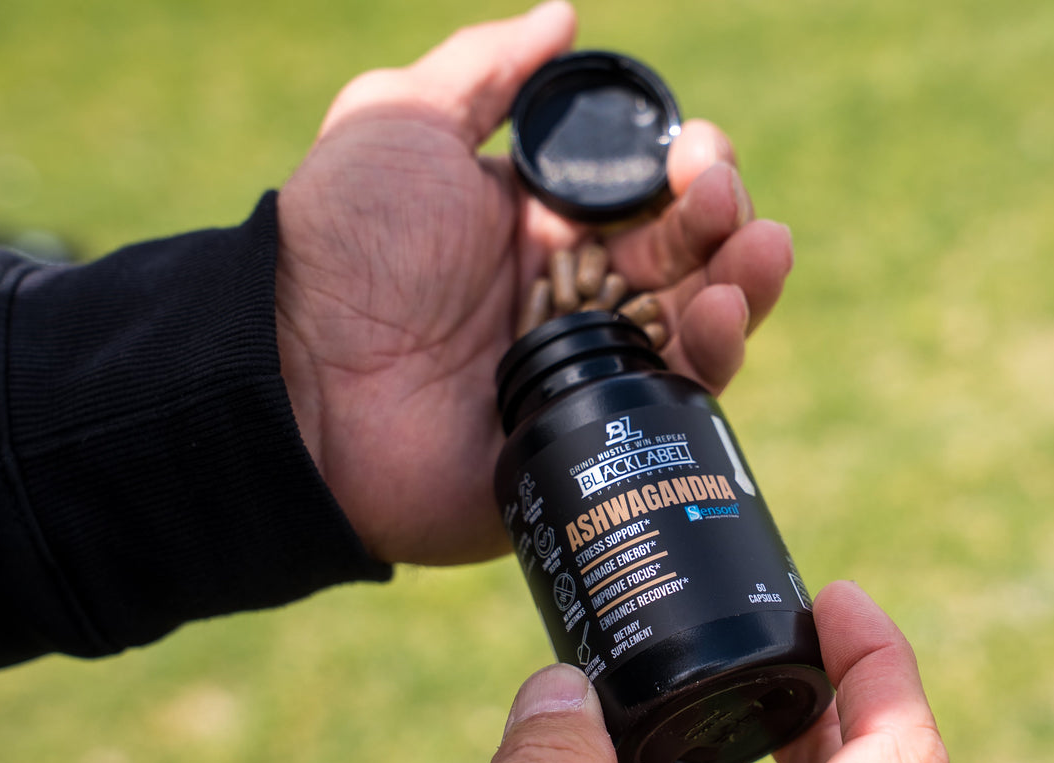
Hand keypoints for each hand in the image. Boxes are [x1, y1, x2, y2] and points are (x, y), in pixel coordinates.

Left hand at [274, 1, 792, 564]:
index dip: (688, 166)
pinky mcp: (594, 431)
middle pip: (689, 252)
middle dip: (724, 213)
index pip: (648, 191)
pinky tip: (720, 312)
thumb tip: (563, 15)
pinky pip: (678, 396)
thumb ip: (487, 69)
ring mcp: (589, 364)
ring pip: (700, 321)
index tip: (696, 150)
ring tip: (755, 248)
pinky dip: (716, 352)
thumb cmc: (343, 244)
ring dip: (741, 278)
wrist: (298, 376)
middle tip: (718, 195)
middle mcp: (576, 293)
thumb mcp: (401, 122)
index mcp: (542, 223)